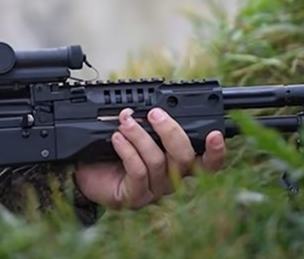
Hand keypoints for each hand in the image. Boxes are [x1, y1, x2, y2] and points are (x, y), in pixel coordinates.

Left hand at [74, 107, 225, 208]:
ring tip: (124, 122)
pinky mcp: (136, 197)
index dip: (217, 151)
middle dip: (170, 131)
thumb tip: (157, 105)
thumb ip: (151, 123)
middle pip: (185, 157)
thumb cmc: (113, 150)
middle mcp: (171, 177)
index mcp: (178, 162)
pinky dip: (128, 150)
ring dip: (140, 136)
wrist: (86, 172)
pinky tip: (117, 139)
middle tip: (154, 114)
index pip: (208, 162)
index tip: (215, 134)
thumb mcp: (136, 132)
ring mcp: (154, 190)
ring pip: (158, 161)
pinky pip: (138, 171)